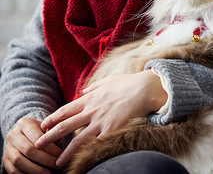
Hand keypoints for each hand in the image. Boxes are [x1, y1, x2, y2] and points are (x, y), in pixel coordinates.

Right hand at [3, 118, 61, 173]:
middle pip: (29, 150)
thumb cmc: (43, 133)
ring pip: (19, 161)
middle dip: (45, 159)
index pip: (38, 137)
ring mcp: (8, 147)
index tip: (61, 155)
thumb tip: (62, 135)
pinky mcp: (5, 159)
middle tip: (56, 165)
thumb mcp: (48, 129)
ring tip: (48, 172)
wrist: (26, 137)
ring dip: (35, 169)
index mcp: (25, 123)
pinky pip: (13, 170)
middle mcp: (13, 134)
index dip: (50, 148)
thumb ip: (54, 132)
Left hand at [34, 70, 166, 166]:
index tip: (43, 125)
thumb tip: (84, 89)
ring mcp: (101, 121)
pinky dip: (89, 153)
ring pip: (78, 140)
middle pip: (65, 126)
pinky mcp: (112, 129)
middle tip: (38, 144)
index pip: (65, 110)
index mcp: (90, 98)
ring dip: (66, 152)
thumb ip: (95, 86)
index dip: (52, 118)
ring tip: (57, 162)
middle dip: (49, 136)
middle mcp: (91, 110)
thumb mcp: (109, 80)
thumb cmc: (129, 83)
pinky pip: (97, 144)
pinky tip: (83, 161)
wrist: (145, 89)